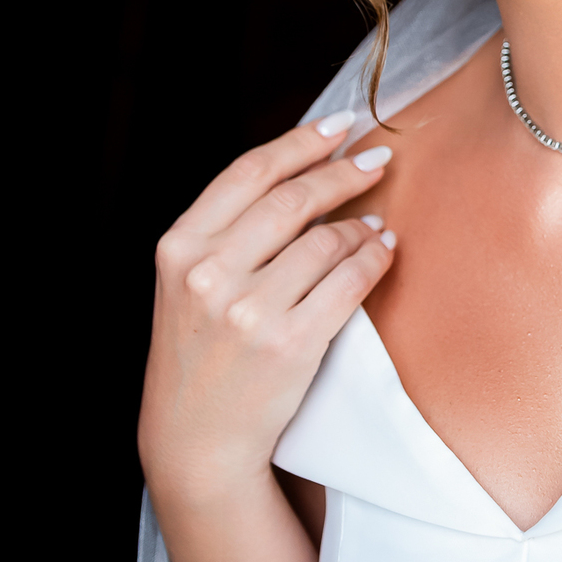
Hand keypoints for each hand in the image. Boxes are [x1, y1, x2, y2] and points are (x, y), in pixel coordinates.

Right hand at [139, 113, 395, 504]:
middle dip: (343, 172)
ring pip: (327, 239)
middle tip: (377, 160)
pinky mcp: (289, 342)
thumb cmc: (200, 351)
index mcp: (179, 247)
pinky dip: (374, 257)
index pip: (248, 172)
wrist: (195, 437)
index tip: (339, 124)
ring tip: (377, 222)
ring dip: (362, 224)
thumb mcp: (189, 282)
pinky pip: (349, 281)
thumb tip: (306, 172)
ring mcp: (248, 309)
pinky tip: (382, 249)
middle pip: (293, 199)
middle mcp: (209, 272)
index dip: (300, 142)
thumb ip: (230, 230)